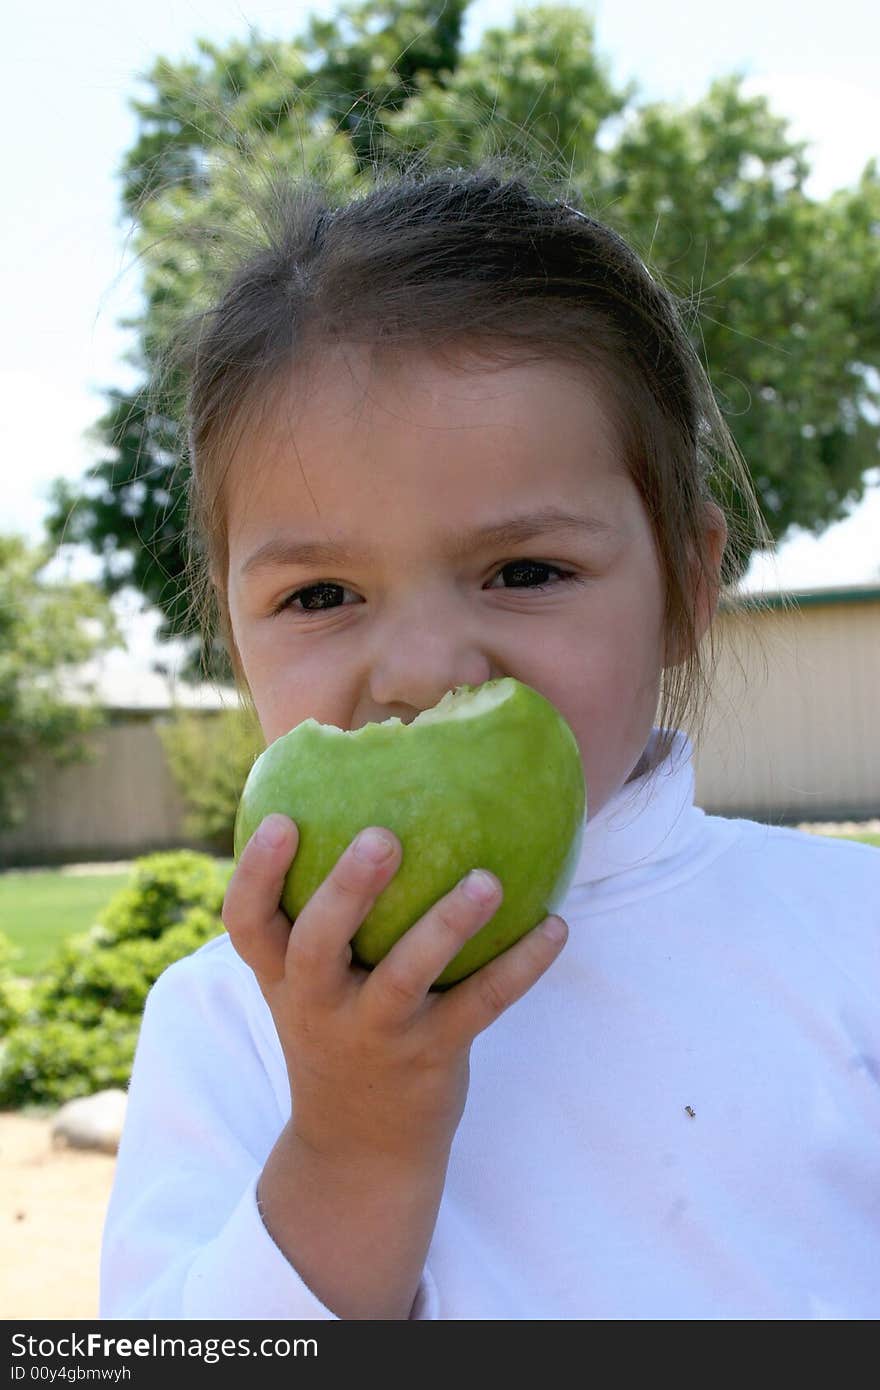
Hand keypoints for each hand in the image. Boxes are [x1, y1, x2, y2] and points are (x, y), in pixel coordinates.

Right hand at [221, 814, 567, 1168]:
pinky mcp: (430, 1057)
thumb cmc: (337, 1033)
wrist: (358, 1149)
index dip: (258, 872)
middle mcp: (320, 1004)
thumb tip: (358, 802)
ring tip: (488, 879)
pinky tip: (555, 925)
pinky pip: (480, 1006)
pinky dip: (520, 966)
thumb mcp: (306, 986)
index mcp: (285, 977)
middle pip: (318, 942)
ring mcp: (376, 1034)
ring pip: (405, 976)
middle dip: (347, 889)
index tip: (282, 820)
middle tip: (383, 837)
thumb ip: (316, 916)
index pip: (248, 922)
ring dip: (446, 924)